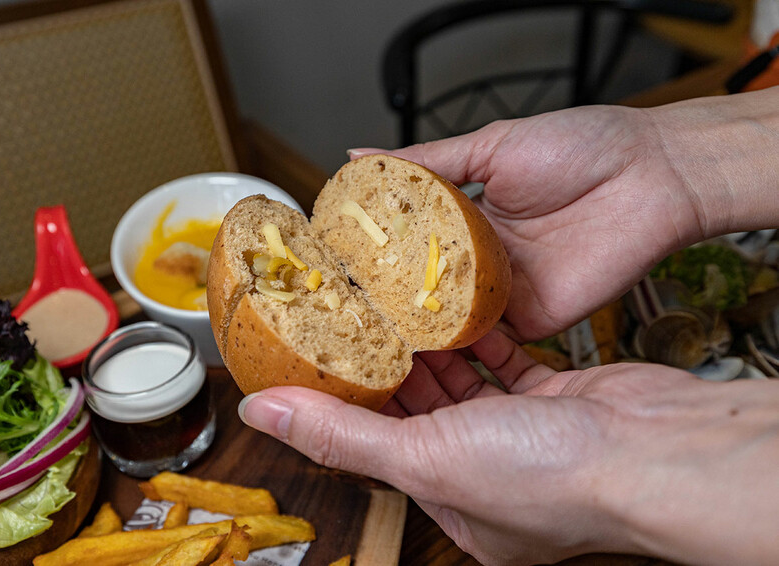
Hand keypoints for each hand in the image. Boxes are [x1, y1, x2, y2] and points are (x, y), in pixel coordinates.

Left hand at [239, 330, 778, 564]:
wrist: (659, 449)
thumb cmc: (554, 477)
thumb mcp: (425, 457)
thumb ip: (342, 432)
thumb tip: (264, 414)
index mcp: (454, 505)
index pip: (380, 448)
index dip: (349, 405)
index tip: (323, 361)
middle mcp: (488, 476)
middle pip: (420, 414)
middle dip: (389, 369)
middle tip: (355, 321)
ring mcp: (525, 438)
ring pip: (463, 385)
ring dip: (432, 348)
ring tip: (395, 308)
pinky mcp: (558, 400)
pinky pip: (507, 364)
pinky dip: (481, 339)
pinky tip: (458, 312)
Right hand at [351, 91, 778, 341]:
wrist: (652, 176)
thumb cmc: (581, 149)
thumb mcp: (489, 146)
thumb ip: (425, 163)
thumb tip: (358, 155)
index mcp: (466, 219)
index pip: (404, 244)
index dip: (369, 256)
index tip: (328, 264)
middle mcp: (480, 260)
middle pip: (419, 287)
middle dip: (380, 300)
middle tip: (331, 309)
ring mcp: (503, 293)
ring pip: (445, 317)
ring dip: (409, 326)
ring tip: (358, 333)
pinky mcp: (529, 320)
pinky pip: (483, 336)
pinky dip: (451, 343)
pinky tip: (413, 345)